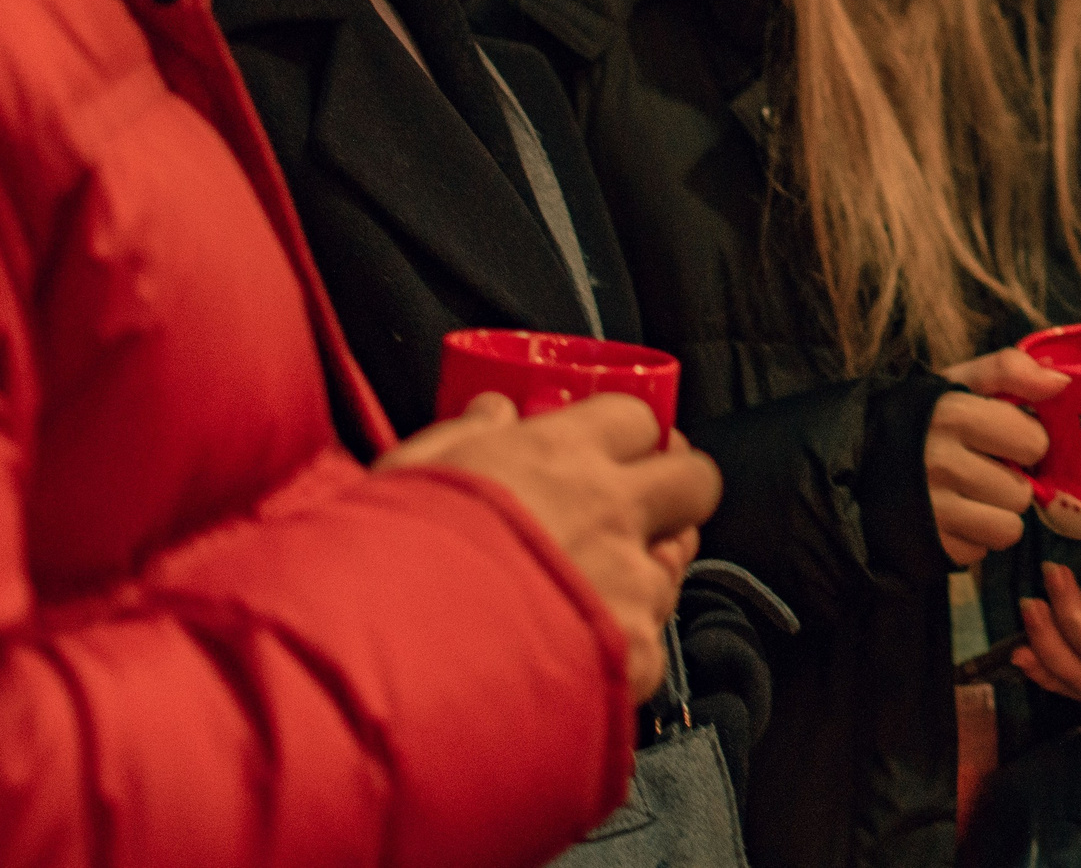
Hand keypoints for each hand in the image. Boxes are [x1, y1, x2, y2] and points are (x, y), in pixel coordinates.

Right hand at [381, 392, 720, 697]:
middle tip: (637, 507)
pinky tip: (576, 652)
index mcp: (559, 456)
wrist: (388, 669)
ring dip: (644, 573)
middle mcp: (612, 513)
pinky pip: (651, 642)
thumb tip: (496, 411)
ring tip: (586, 593)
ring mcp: (630, 587)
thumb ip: (462, 435)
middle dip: (674, 490)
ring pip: (675, 566)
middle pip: (695, 481)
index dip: (624, 436)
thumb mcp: (405, 475)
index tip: (607, 451)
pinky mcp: (632, 657)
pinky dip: (622, 647)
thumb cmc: (384, 567)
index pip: (636, 419)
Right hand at [929, 348, 1068, 566]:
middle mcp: (942, 463)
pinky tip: (953, 517)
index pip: (1034, 442)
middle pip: (1023, 492)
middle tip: (982, 469)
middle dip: (1010, 481)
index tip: (1001, 439)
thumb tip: (1061, 381)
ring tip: (971, 496)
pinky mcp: (929, 545)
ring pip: (1008, 528)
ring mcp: (933, 510)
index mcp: (954, 415)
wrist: (855, 458)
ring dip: (997, 515)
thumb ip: (1010, 370)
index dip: (1024, 441)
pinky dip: (974, 538)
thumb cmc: (921, 417)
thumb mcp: (958, 382)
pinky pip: (982, 552)